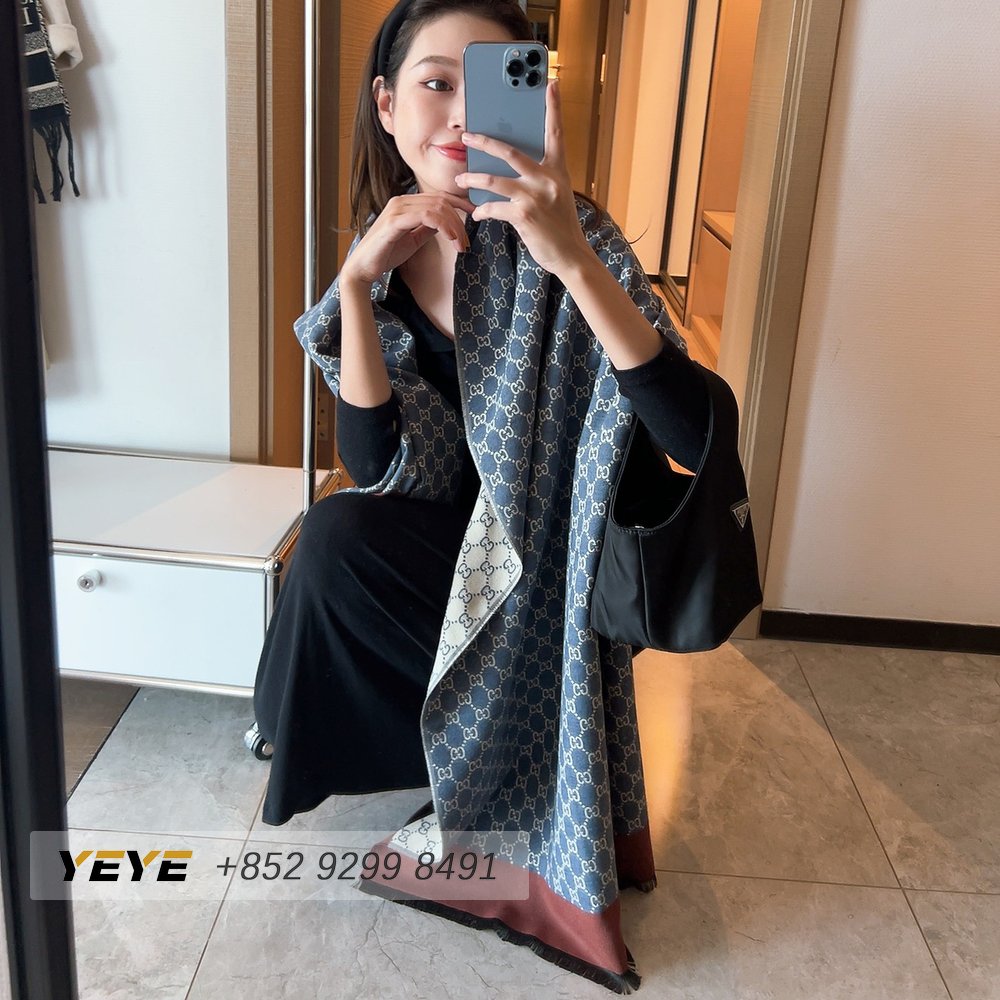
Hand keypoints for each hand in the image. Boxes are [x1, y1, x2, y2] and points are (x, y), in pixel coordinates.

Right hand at [340, 192, 475, 285]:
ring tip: (461, 246)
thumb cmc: (386, 254)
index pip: (439, 196)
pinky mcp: (395, 221)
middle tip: (467, 242)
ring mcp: (398, 208)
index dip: (461, 204)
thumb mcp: (413, 238)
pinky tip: (451, 240)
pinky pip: (426, 216)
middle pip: (442, 201)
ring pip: (437, 207)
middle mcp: (402, 200)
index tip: (476, 216)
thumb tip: (446, 223)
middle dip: (460, 220)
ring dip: (454, 226)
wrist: (363, 268)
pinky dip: (443, 226)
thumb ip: (427, 228)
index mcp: (407, 203)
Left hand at [455, 78, 593, 277]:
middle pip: (510, 151)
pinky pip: (494, 208)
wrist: (570, 254)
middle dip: (484, 142)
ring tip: (462, 179)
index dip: (553, 108)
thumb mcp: (557, 195)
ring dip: (474, 180)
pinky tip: (477, 213)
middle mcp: (548, 179)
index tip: (551, 84)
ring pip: (495, 180)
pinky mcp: (524, 215)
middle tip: (467, 136)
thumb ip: (540, 178)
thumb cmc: (560, 225)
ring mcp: (535, 196)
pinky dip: (483, 210)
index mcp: (558, 170)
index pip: (555, 133)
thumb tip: (511, 168)